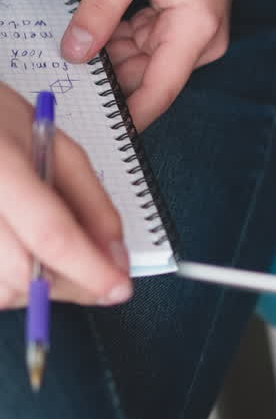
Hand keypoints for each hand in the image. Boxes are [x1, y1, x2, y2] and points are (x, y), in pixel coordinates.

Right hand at [0, 83, 131, 307]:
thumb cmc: (0, 127)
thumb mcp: (58, 149)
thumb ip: (94, 205)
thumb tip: (117, 260)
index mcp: (0, 167)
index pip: (50, 234)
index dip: (90, 269)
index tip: (120, 289)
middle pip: (22, 274)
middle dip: (69, 285)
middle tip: (95, 276)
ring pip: (1, 291)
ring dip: (37, 288)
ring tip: (48, 253)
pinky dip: (10, 284)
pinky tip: (20, 255)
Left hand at [60, 0, 241, 130]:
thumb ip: (100, 10)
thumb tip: (75, 53)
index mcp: (195, 31)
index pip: (160, 91)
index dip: (130, 116)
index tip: (101, 132)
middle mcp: (204, 43)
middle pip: (151, 78)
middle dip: (111, 78)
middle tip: (70, 74)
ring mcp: (199, 38)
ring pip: (147, 63)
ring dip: (114, 56)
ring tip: (83, 40)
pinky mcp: (191, 30)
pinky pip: (153, 47)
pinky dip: (125, 42)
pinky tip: (104, 28)